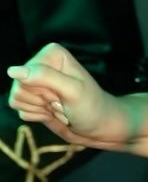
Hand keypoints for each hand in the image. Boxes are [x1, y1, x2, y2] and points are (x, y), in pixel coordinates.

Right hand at [7, 42, 126, 147]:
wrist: (100, 127)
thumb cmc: (92, 106)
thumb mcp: (72, 90)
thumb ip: (45, 77)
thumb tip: (13, 71)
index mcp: (51, 54)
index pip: (25, 73)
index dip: (43, 89)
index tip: (62, 93)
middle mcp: (41, 65)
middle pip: (19, 87)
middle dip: (42, 101)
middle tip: (62, 102)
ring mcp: (36, 84)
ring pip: (17, 100)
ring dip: (40, 110)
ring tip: (60, 107)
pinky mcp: (34, 100)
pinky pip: (21, 111)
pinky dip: (38, 116)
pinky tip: (53, 113)